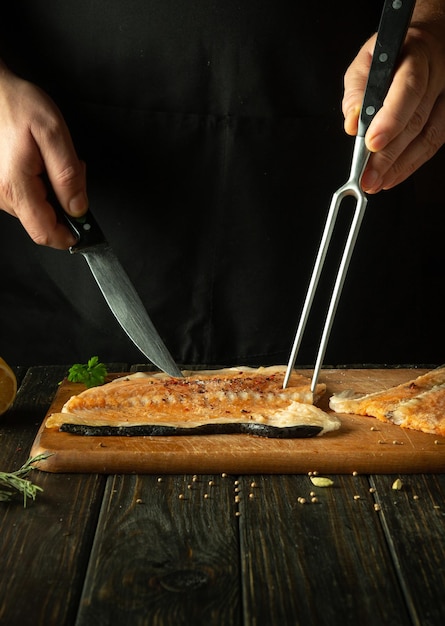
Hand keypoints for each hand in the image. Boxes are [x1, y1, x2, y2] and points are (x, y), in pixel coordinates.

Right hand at [0, 63, 87, 247]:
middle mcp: (4, 195)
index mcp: (17, 187)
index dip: (69, 237)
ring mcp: (1, 192)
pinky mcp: (4, 187)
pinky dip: (46, 188)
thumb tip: (78, 208)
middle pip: (45, 223)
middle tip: (75, 173)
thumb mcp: (54, 134)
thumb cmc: (19, 106)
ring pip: (39, 212)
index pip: (45, 233)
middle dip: (67, 208)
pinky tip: (46, 165)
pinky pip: (32, 199)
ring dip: (57, 195)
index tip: (86, 229)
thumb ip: (69, 176)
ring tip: (56, 163)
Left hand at [342, 8, 444, 193]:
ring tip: (377, 182)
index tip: (372, 144)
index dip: (391, 120)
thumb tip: (353, 124)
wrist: (429, 41)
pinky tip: (393, 175)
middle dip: (390, 155)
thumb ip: (356, 92)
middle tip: (369, 177)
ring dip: (401, 166)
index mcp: (416, 55)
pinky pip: (434, 144)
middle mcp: (438, 76)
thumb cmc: (392, 53)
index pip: (408, 90)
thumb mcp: (366, 61)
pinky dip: (411, 164)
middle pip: (417, 121)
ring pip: (429, 137)